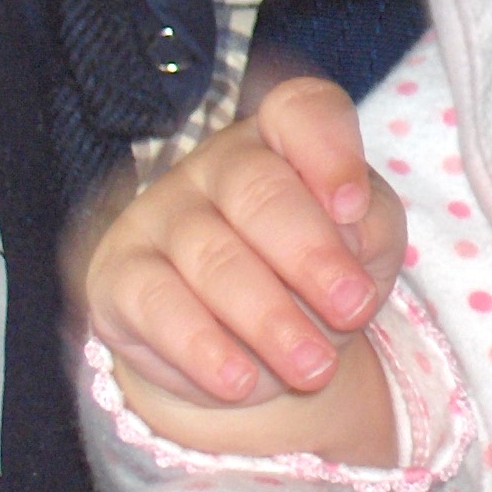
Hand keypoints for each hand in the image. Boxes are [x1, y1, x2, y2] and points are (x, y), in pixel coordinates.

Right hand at [78, 74, 407, 463]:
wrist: (253, 348)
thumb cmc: (319, 275)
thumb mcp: (369, 247)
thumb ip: (372, 228)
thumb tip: (351, 233)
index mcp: (284, 140)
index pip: (300, 111)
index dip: (329, 151)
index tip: (355, 207)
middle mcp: (217, 165)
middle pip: (258, 191)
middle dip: (311, 255)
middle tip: (352, 309)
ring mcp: (161, 215)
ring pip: (213, 257)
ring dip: (270, 318)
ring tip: (314, 367)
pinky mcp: (119, 275)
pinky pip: (157, 304)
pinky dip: (201, 347)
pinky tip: (239, 381)